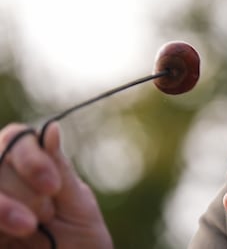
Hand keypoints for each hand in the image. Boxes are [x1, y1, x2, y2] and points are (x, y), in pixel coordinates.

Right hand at [0, 122, 111, 248]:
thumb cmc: (80, 246)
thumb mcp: (78, 208)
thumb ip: (59, 170)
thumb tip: (50, 129)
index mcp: (29, 169)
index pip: (15, 139)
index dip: (31, 159)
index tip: (53, 187)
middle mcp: (3, 183)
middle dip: (22, 188)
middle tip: (45, 216)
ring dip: (3, 206)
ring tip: (30, 228)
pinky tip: (12, 235)